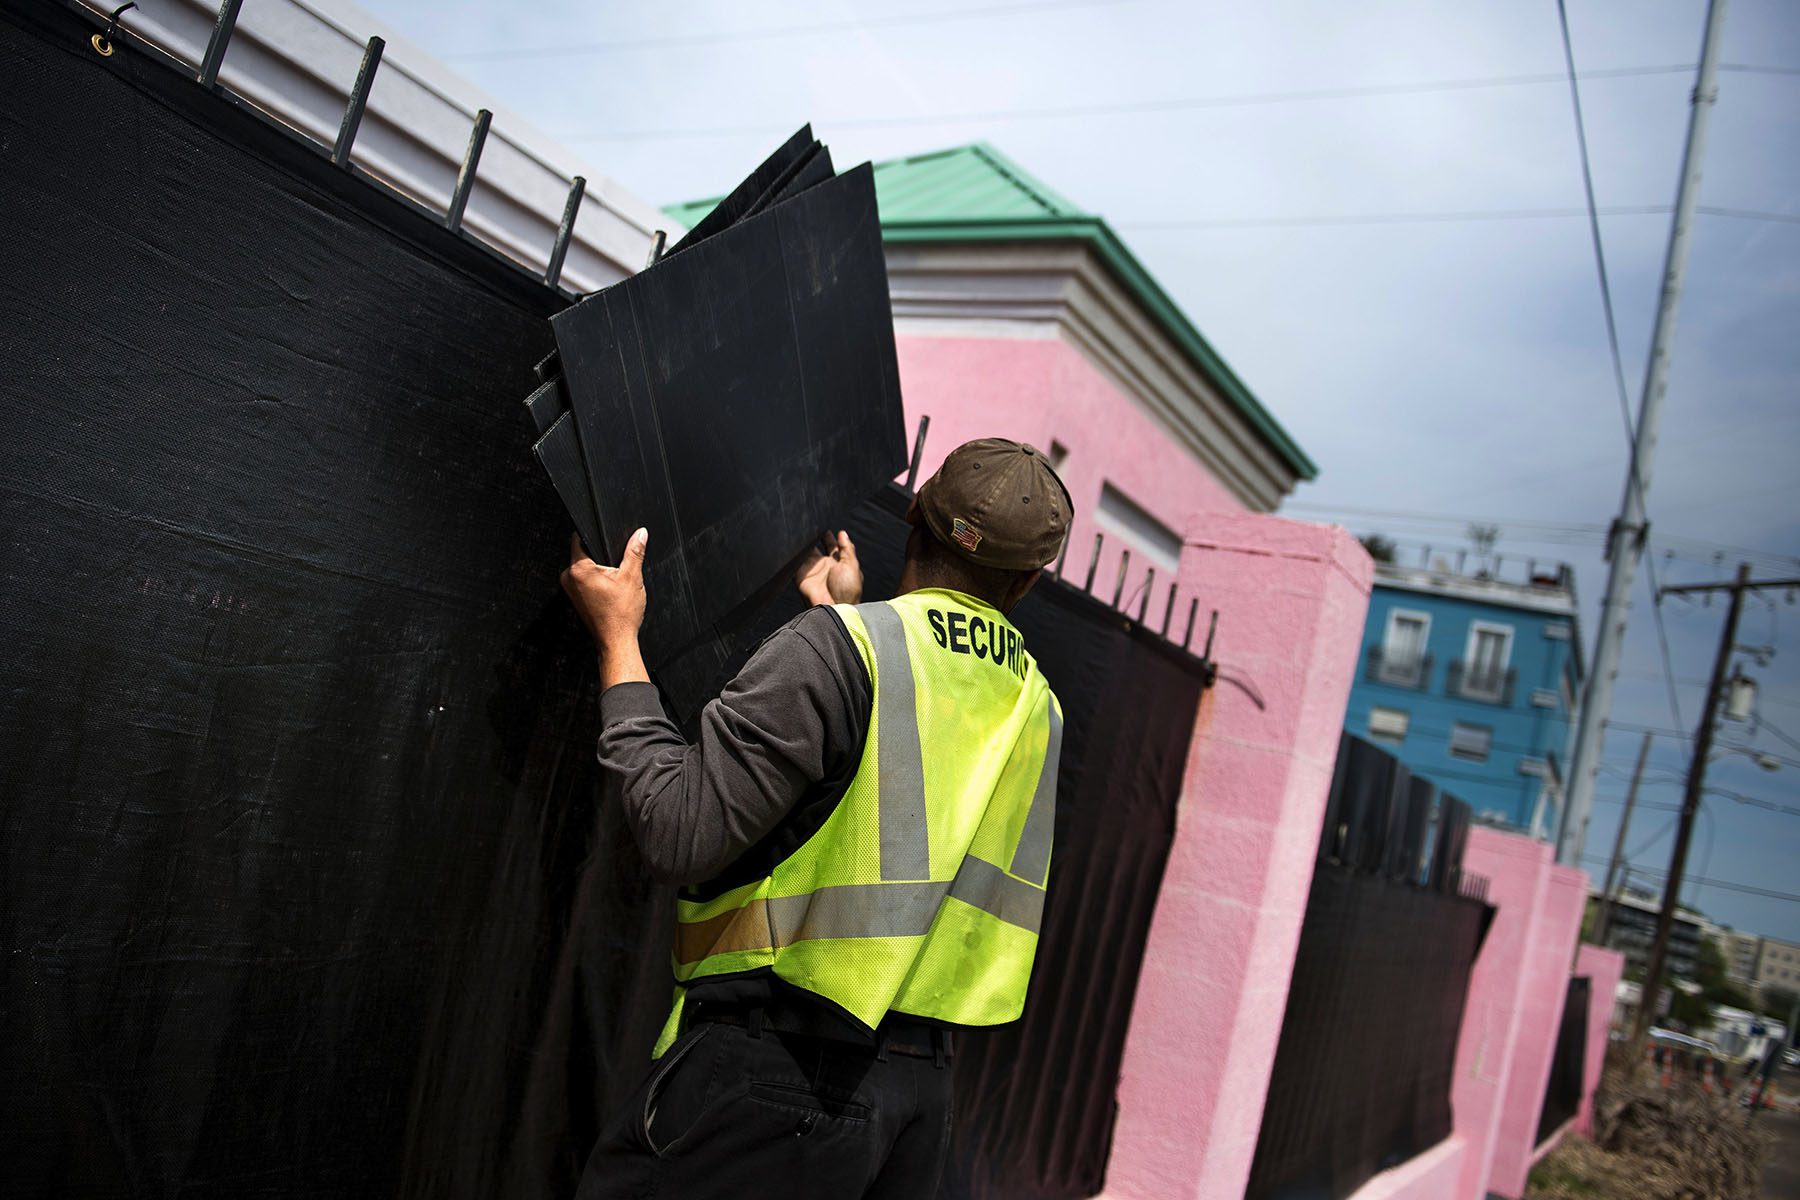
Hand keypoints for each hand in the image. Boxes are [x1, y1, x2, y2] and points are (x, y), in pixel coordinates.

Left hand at [562, 529, 648, 652]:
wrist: (617, 640)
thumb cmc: (621, 615)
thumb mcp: (632, 577)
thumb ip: (635, 551)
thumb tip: (640, 534)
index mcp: (578, 570)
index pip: (579, 538)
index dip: (594, 535)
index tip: (606, 541)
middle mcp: (569, 578)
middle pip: (583, 553)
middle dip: (600, 556)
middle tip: (615, 571)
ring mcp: (569, 590)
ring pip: (584, 568)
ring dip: (598, 570)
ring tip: (612, 585)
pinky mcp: (575, 598)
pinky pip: (584, 581)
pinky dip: (596, 582)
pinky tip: (608, 593)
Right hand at [795, 530, 861, 605]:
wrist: (833, 607)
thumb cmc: (848, 591)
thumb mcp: (852, 566)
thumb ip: (847, 548)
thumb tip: (843, 534)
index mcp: (839, 564)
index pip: (833, 547)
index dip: (830, 537)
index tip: (827, 528)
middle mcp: (825, 566)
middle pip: (818, 547)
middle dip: (815, 537)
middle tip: (814, 527)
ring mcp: (812, 570)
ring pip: (806, 552)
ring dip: (805, 543)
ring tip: (805, 532)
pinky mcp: (800, 574)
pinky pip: (795, 561)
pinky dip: (795, 553)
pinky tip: (796, 543)